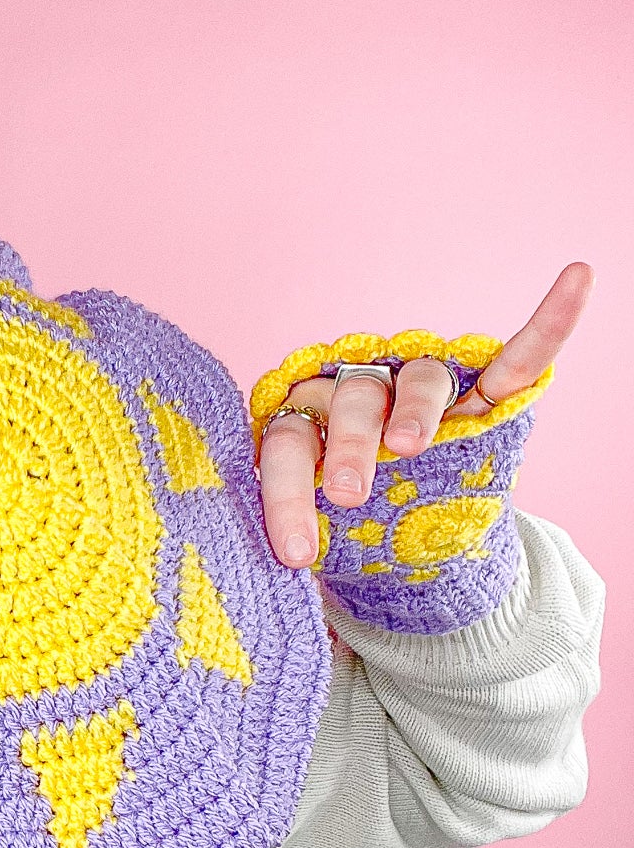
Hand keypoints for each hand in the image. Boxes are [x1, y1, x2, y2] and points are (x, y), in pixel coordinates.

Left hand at [259, 263, 592, 567]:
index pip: (289, 444)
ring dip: (415, 411)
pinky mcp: (484, 392)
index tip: (297, 552)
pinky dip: (550, 323)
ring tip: (410, 447)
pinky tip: (577, 280)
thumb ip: (307, 533)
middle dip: (351, 449)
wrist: (412, 542)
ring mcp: (423, 388)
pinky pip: (518, 355)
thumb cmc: (357, 531)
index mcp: (311, 420)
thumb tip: (271, 568)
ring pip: (419, 381)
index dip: (287, 495)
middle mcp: (364, 390)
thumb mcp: (324, 536)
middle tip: (349, 495)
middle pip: (353, 402)